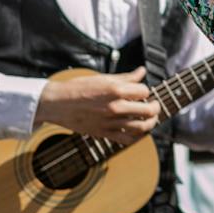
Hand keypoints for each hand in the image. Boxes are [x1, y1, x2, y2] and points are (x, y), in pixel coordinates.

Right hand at [36, 68, 162, 142]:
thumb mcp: (103, 78)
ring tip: (150, 119)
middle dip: (155, 107)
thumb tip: (142, 72)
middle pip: (149, 111)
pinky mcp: (104, 133)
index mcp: (115, 90)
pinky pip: (127, 140)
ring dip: (150, 123)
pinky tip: (137, 131)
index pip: (145, 91)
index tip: (142, 92)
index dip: (146, 91)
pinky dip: (136, 137)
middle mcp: (115, 107)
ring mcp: (110, 122)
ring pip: (142, 127)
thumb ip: (126, 77)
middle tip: (154, 106)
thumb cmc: (79, 88)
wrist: (58, 103)